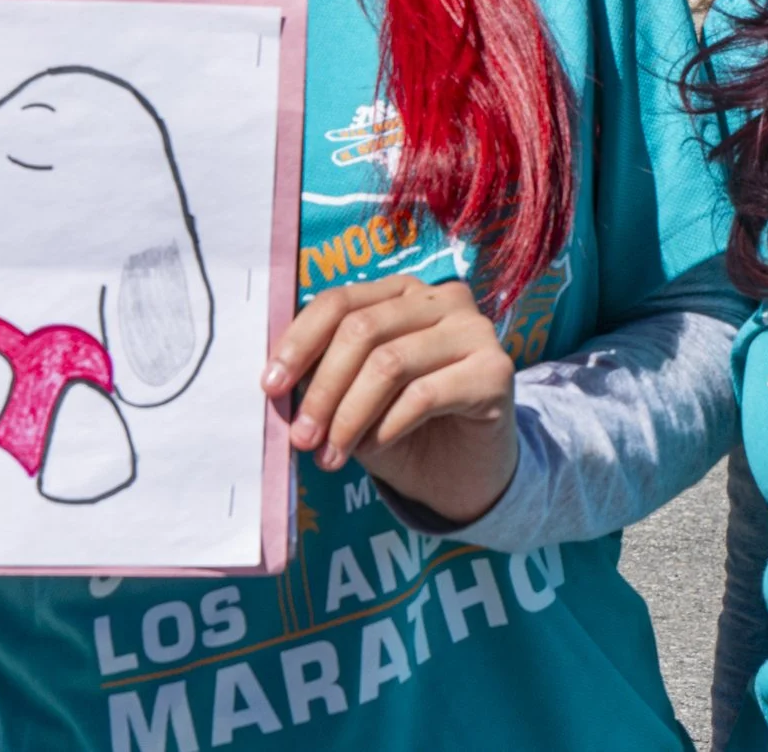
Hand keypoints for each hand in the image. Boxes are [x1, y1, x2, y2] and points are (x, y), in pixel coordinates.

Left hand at [262, 274, 516, 526]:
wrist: (465, 475)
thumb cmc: (402, 429)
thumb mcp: (354, 398)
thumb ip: (325, 375)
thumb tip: (276, 379)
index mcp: (403, 292)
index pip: (340, 301)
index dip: (299, 342)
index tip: (271, 388)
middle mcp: (443, 298)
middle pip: (362, 329)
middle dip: (323, 389)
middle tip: (302, 438)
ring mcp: (475, 330)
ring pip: (390, 362)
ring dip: (350, 416)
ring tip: (333, 454)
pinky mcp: (495, 370)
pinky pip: (425, 394)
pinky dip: (388, 427)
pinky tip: (376, 449)